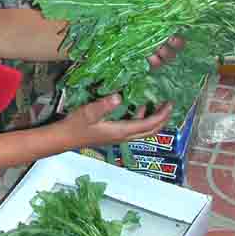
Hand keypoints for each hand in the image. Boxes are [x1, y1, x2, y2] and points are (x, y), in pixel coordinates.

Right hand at [61, 36, 185, 144]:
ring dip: (154, 120)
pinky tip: (139, 108)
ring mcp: (120, 136)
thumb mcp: (88, 112)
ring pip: (144, 131)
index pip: (148, 125)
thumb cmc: (76, 126)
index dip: (161, 115)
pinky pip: (135, 128)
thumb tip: (119, 96)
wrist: (64, 138)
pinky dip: (142, 119)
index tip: (170, 103)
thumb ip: (104, 105)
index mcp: (121, 131)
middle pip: (151, 131)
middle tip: (169, 105)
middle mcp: (124, 136)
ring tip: (158, 105)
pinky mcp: (114, 134)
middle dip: (163, 119)